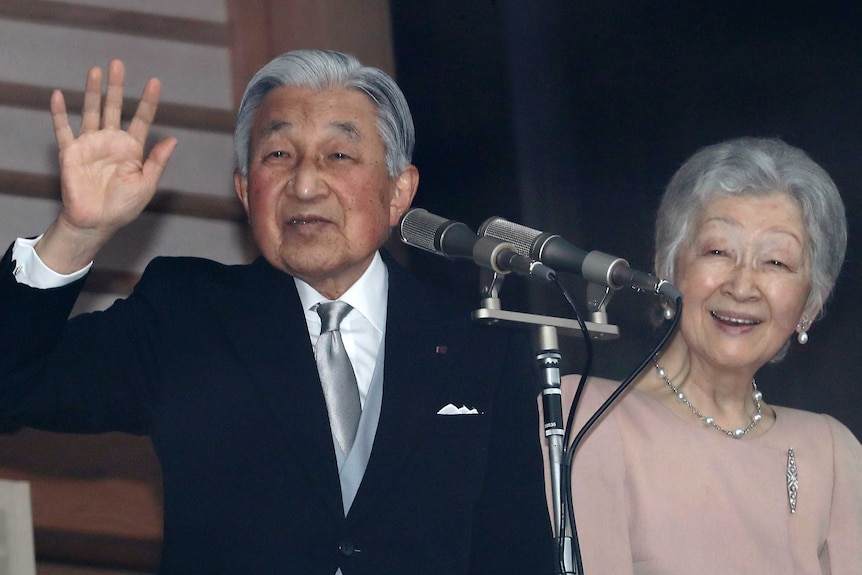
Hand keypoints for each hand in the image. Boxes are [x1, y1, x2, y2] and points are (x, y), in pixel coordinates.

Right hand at [37, 60, 177, 271]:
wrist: (96, 222)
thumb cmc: (124, 206)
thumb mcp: (147, 184)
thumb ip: (157, 161)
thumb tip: (174, 139)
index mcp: (132, 149)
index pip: (142, 119)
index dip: (148, 101)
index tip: (155, 82)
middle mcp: (111, 141)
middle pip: (114, 108)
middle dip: (116, 87)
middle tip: (118, 64)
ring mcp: (90, 145)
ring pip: (91, 112)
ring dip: (93, 91)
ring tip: (96, 71)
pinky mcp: (71, 153)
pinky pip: (63, 129)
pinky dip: (59, 113)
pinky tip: (59, 95)